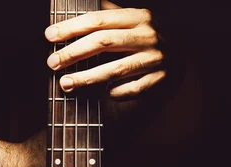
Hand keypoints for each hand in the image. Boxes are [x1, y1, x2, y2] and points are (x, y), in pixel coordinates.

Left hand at [45, 1, 164, 98]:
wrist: (180, 59)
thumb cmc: (145, 39)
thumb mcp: (131, 20)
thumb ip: (108, 13)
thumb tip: (74, 3)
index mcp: (139, 16)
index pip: (99, 19)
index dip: (72, 27)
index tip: (50, 36)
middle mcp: (148, 35)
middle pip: (103, 42)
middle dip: (74, 53)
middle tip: (52, 63)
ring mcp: (155, 59)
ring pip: (115, 70)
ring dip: (87, 78)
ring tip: (65, 84)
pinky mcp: (159, 80)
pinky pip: (130, 89)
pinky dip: (114, 93)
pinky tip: (102, 94)